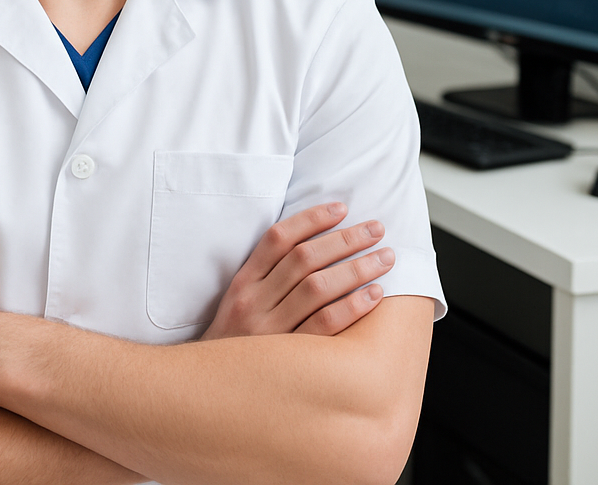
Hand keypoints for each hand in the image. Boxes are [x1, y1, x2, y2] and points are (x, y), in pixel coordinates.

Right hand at [200, 202, 392, 339]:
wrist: (212, 389)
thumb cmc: (236, 341)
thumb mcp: (240, 302)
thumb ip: (268, 275)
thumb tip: (314, 243)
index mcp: (243, 282)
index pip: (278, 238)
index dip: (312, 219)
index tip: (342, 208)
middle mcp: (254, 301)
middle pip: (304, 258)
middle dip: (345, 239)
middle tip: (376, 228)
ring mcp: (270, 329)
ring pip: (318, 288)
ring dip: (356, 268)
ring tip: (385, 258)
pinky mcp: (287, 356)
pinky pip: (324, 325)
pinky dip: (352, 307)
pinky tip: (375, 295)